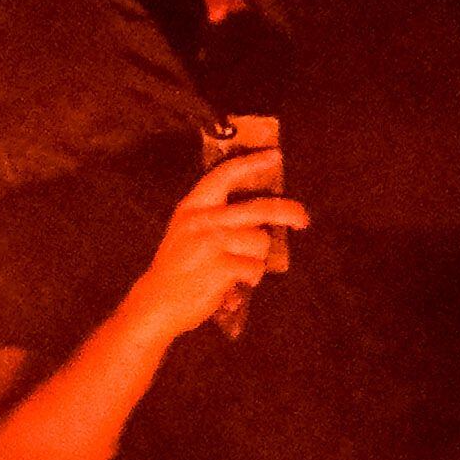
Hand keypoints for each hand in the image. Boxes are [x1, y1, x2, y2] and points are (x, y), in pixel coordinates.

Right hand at [132, 120, 304, 339]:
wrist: (156, 304)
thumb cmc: (176, 270)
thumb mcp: (186, 232)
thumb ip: (215, 217)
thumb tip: (262, 213)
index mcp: (192, 208)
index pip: (224, 175)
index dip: (251, 163)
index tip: (274, 155)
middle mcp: (202, 220)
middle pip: (259, 208)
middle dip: (288, 212)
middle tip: (303, 219)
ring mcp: (212, 243)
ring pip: (260, 242)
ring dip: (256, 259)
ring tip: (238, 270)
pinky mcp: (222, 267)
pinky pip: (255, 268)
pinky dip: (249, 279)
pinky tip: (233, 285)